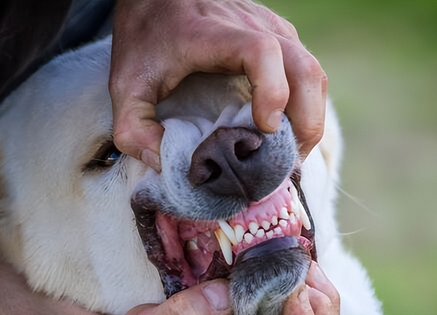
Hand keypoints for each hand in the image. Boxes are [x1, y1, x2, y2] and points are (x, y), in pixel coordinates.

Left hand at [109, 0, 327, 170]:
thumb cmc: (144, 35)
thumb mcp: (124, 84)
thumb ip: (133, 129)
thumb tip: (165, 166)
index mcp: (213, 35)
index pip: (261, 52)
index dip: (272, 91)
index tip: (266, 128)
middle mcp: (252, 26)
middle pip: (304, 68)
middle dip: (307, 121)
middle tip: (289, 161)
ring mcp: (270, 28)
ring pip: (312, 71)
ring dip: (311, 115)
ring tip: (292, 152)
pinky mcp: (277, 35)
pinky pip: (306, 70)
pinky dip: (306, 103)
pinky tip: (287, 129)